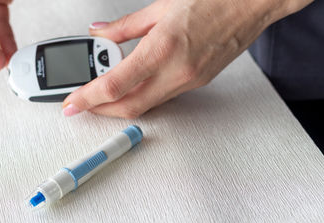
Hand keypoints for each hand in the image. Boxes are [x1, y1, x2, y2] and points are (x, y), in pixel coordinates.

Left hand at [63, 0, 311, 118]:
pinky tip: (132, 85)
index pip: (116, 85)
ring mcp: (188, 81)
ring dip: (120, 104)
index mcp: (163, 47)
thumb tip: (100, 33)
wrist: (251, 4)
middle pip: (129, 107)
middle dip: (100, 110)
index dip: (88, 98)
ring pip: (145, 105)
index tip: (72, 103)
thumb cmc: (212, 0)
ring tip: (103, 92)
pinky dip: (140, 96)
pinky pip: (161, 98)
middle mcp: (176, 71)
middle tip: (83, 103)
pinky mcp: (196, 84)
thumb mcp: (160, 7)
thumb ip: (125, 26)